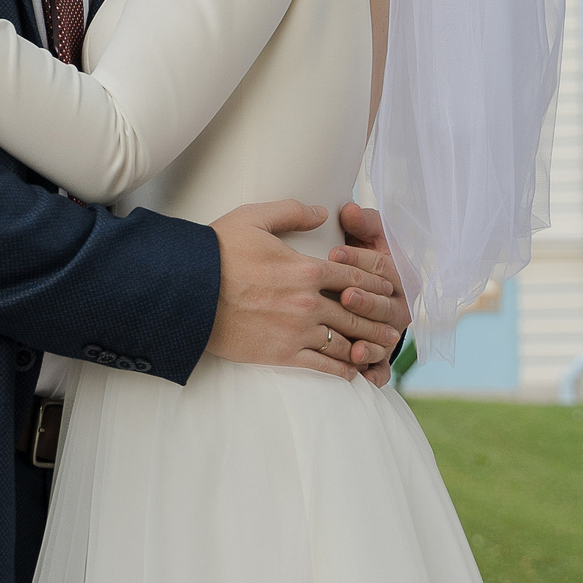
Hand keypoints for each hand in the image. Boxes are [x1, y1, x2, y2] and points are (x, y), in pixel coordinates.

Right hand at [205, 201, 407, 378]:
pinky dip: (341, 370)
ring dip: (365, 346)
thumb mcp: (254, 217)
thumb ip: (293, 212)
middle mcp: (308, 302)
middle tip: (395, 325)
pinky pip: (321, 366)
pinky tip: (351, 372)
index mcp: (306, 268)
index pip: (354, 277)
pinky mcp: (281, 354)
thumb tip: (322, 211)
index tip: (388, 288)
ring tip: (380, 350)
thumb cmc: (217, 251)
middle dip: (379, 319)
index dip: (375, 282)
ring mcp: (296, 330)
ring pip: (344, 342)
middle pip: (356, 312)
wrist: (187, 291)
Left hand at [335, 202, 413, 386]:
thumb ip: (360, 222)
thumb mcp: (365, 236)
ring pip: (384, 339)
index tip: (333, 253)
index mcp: (400, 273)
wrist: (364, 288)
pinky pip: (382, 367)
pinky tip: (364, 378)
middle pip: (384, 304)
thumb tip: (347, 210)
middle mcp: (401, 305)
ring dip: (371, 343)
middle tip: (345, 296)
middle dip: (365, 301)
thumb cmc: (361, 256)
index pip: (380, 265)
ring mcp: (392, 332)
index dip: (358, 258)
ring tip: (355, 348)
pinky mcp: (382, 354)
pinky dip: (376, 373)